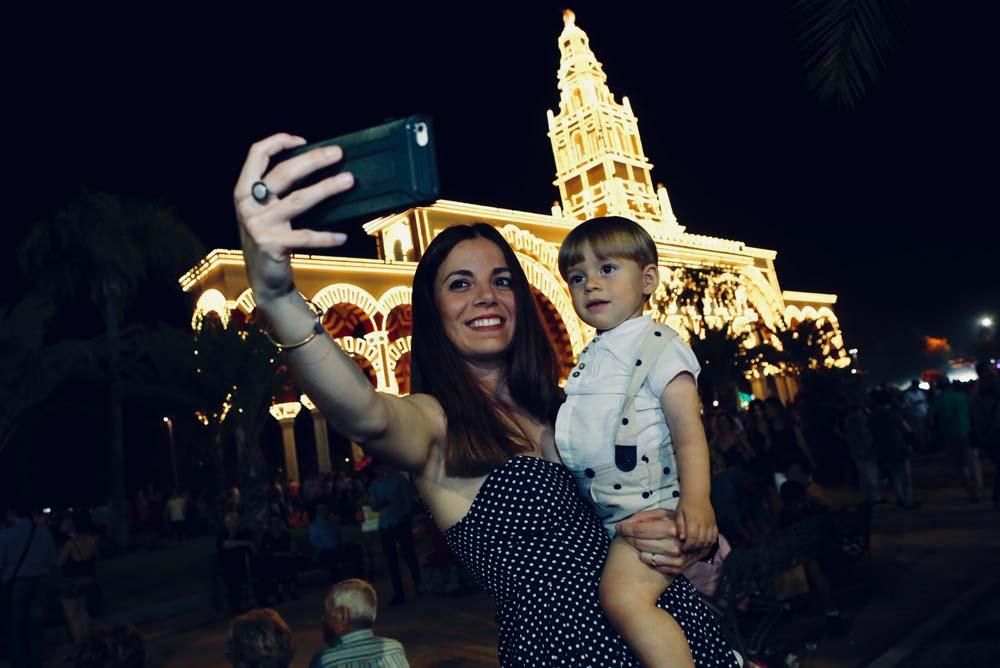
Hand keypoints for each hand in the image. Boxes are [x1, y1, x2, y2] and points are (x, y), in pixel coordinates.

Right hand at [234, 133, 355, 303]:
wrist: (264, 280)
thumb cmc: (272, 238)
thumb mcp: (266, 211)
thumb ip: (278, 191)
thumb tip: (316, 164)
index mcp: (244, 191)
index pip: (257, 154)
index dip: (278, 142)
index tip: (303, 141)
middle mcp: (248, 205)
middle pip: (283, 173)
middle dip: (312, 160)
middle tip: (337, 153)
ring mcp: (259, 225)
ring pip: (299, 200)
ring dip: (326, 188)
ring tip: (349, 180)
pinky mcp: (272, 245)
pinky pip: (306, 237)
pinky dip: (326, 237)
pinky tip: (343, 236)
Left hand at [617, 508, 697, 574]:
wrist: (700, 536)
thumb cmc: (677, 522)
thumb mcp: (664, 513)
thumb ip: (646, 516)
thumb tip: (627, 522)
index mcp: (672, 528)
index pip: (642, 529)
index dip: (627, 528)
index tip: (618, 527)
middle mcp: (676, 545)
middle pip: (643, 543)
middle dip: (630, 539)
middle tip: (624, 535)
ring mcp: (678, 559)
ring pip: (648, 558)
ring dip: (639, 551)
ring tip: (636, 545)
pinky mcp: (679, 569)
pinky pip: (657, 567)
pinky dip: (650, 561)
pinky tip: (647, 554)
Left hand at [675, 496, 717, 552]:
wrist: (697, 493)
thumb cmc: (685, 504)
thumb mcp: (678, 513)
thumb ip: (680, 526)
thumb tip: (682, 538)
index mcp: (693, 520)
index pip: (692, 537)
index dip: (688, 545)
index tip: (684, 549)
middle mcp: (704, 523)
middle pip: (701, 541)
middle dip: (695, 548)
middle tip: (689, 551)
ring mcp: (711, 523)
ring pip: (709, 540)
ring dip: (702, 547)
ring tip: (696, 549)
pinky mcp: (714, 523)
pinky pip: (715, 536)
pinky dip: (711, 542)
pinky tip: (705, 544)